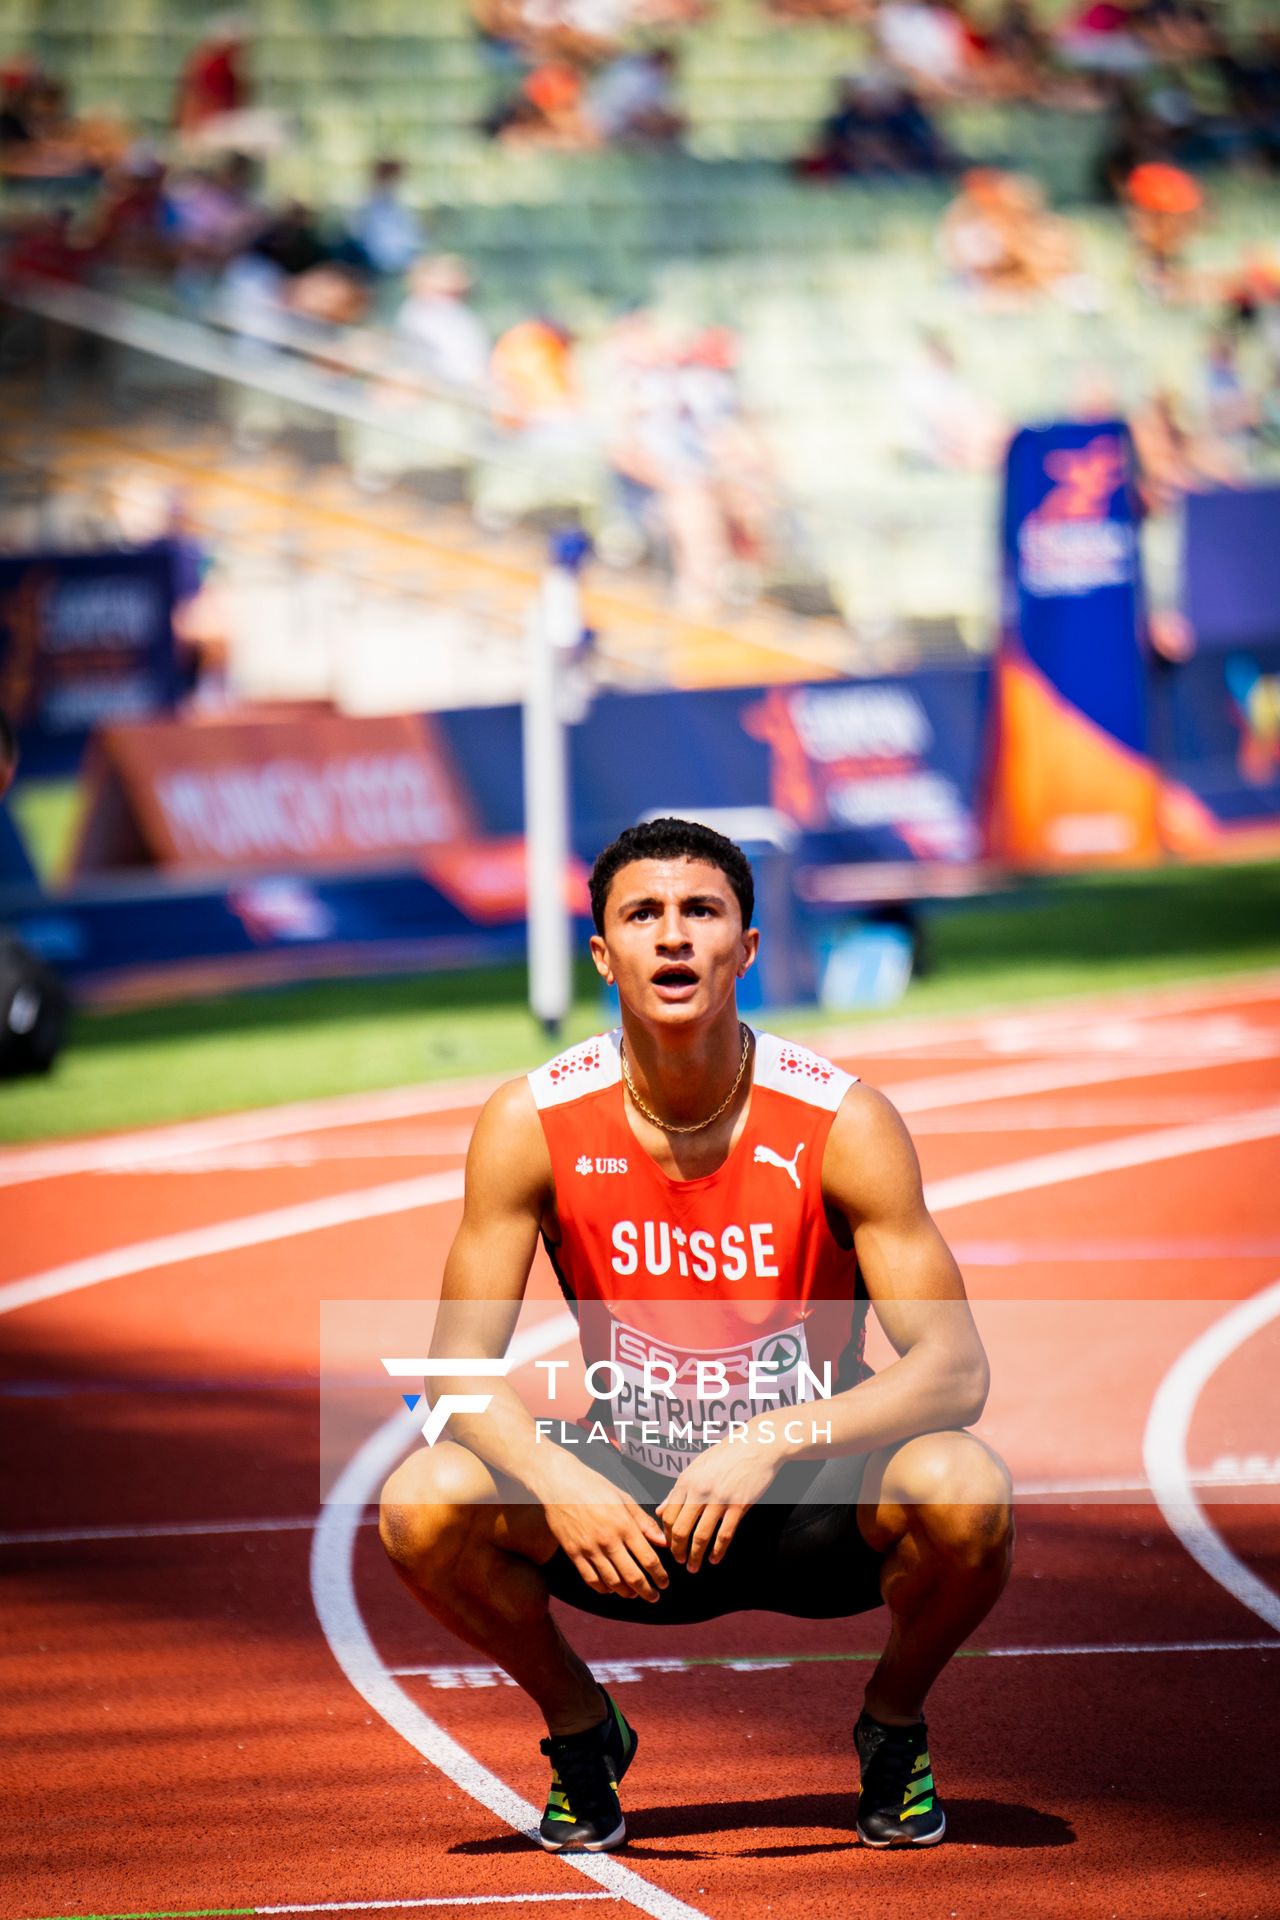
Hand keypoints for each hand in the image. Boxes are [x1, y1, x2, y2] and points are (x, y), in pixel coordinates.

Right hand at [535, 1452, 669, 1603]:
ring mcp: (589, 1548)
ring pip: (612, 1581)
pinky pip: (590, 1578)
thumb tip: (663, 1542)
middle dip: (646, 1591)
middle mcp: (607, 1540)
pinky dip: (603, 1588)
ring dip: (626, 1592)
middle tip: (654, 1597)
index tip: (664, 1583)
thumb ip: (644, 1522)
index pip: (647, 1558)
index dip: (659, 1575)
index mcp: (623, 1525)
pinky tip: (611, 1589)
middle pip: (632, 1576)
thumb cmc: (595, 1486)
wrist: (559, 1483)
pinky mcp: (573, 1553)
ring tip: (634, 1594)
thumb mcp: (624, 1498)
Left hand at [656, 1434, 783, 1573]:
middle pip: (680, 1529)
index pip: (668, 1515)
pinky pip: (724, 1535)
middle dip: (677, 1550)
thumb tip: (659, 1510)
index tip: (670, 1545)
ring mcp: (719, 1499)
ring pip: (701, 1536)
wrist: (757, 1444)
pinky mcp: (739, 1506)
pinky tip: (715, 1559)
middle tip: (679, 1562)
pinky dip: (718, 1551)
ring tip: (694, 1567)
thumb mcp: (697, 1467)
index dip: (667, 1535)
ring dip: (695, 1556)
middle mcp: (699, 1491)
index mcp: (686, 1481)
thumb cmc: (726, 1454)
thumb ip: (677, 1490)